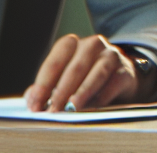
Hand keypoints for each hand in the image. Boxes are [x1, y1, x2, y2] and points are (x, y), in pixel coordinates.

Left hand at [23, 34, 140, 111]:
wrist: (119, 79)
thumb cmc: (85, 79)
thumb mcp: (64, 80)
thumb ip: (47, 87)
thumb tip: (31, 98)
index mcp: (73, 45)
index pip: (56, 59)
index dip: (43, 82)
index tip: (35, 103)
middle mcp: (93, 45)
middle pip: (75, 67)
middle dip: (62, 90)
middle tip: (53, 111)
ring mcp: (111, 55)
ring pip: (97, 72)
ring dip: (83, 91)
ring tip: (72, 108)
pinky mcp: (125, 70)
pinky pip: (114, 82)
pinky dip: (103, 95)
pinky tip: (94, 107)